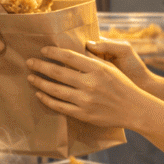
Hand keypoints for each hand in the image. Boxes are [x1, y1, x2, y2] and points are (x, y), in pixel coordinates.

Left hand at [26, 45, 151, 128]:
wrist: (134, 109)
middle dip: (41, 66)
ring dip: (40, 83)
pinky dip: (48, 100)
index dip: (53, 52)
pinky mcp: (83, 114)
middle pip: (58, 73)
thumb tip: (73, 51)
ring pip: (56, 90)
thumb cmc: (122, 85)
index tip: (43, 50)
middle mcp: (90, 84)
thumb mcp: (109, 68)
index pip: (69, 57)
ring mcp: (85, 100)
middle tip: (29, 62)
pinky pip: (60, 106)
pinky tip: (40, 94)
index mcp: (97, 69)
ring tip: (30, 77)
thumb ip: (91, 60)